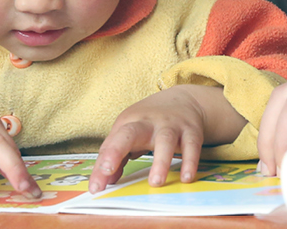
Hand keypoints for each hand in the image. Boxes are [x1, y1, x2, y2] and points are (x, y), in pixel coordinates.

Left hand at [89, 85, 245, 191]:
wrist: (185, 99)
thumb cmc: (151, 122)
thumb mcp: (130, 132)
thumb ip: (117, 156)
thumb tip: (105, 181)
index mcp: (129, 123)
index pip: (111, 144)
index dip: (102, 164)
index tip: (95, 186)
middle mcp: (148, 122)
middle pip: (129, 134)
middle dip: (116, 151)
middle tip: (108, 172)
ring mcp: (171, 126)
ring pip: (165, 141)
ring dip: (160, 161)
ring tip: (155, 183)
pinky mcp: (191, 131)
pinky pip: (191, 147)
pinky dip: (190, 162)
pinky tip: (186, 178)